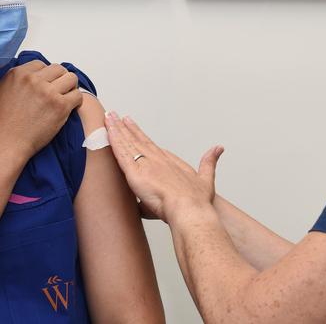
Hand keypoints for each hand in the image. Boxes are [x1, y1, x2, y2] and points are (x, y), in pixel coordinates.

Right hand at [0, 61, 82, 161]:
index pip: (41, 64)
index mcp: (18, 74)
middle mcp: (34, 80)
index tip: (46, 84)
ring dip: (70, 87)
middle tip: (59, 90)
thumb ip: (14, 79)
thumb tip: (26, 74)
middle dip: (60, 79)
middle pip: (59, 69)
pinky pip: (78, 95)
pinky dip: (76, 101)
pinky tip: (69, 107)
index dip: (46, 75)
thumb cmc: (1, 123)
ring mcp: (48, 92)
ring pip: (71, 78)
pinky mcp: (60, 106)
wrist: (6, 144)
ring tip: (65, 97)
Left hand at [104, 112, 223, 223]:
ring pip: (126, 143)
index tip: (132, 125)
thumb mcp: (206, 178)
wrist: (191, 210)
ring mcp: (145, 164)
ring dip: (116, 129)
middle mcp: (157, 159)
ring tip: (108, 117)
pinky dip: (113, 141)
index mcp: (170, 161)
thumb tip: (218, 149)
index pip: (150, 145)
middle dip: (125, 128)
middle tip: (115, 116)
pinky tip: (107, 131)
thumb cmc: (197, 201)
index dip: (140, 134)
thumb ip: (209, 162)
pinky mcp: (135, 173)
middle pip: (137, 140)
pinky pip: (120, 154)